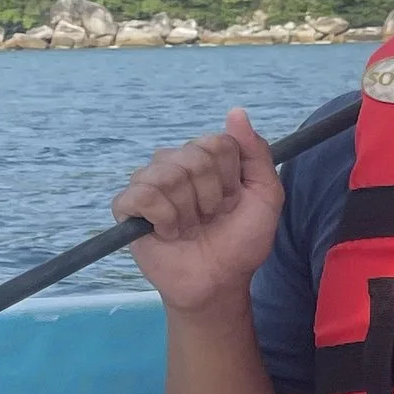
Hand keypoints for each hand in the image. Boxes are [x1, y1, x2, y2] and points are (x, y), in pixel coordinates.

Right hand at [117, 110, 284, 313]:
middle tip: (211, 218)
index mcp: (207, 158)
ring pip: (168, 174)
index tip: (234, 201)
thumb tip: (236, 112)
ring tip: (190, 227)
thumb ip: (257, 154)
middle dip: (211, 196)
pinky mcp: (128, 208)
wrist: (220, 281)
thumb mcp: (266, 197)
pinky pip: (141, 195)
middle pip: (193, 156)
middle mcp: (176, 164)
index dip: (230, 177)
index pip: (217, 142)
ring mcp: (150, 184)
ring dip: (188, 211)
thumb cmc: (242, 241)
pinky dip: (163, 218)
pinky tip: (169, 232)